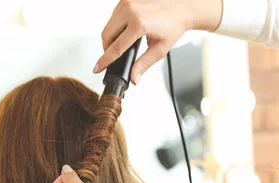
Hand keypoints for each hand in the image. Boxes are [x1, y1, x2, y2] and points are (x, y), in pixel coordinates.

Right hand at [96, 0, 223, 83]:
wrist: (182, 7)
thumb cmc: (174, 26)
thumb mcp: (160, 49)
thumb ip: (144, 64)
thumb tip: (133, 78)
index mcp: (139, 24)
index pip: (117, 47)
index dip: (105, 60)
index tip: (97, 68)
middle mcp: (130, 10)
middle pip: (107, 34)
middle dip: (107, 48)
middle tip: (113, 57)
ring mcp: (127, 1)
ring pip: (108, 24)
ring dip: (111, 37)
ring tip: (121, 44)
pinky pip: (114, 15)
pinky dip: (116, 25)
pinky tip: (125, 31)